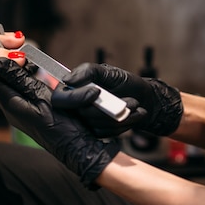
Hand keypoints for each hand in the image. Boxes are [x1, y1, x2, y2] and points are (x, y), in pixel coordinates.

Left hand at [0, 58, 119, 187]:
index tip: (9, 49)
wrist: (77, 148)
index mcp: (11, 105)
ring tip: (33, 66)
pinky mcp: (31, 115)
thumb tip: (1, 63)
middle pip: (1, 82)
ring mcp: (21, 113)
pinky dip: (28, 83)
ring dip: (20, 74)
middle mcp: (12, 110)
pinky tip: (40, 78)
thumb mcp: (43, 97)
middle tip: (22, 56)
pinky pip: (23, 94)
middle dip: (8, 67)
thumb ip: (21, 79)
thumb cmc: (63, 126)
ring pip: (12, 87)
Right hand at [62, 63, 182, 136]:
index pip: (61, 99)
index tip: (96, 92)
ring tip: (135, 105)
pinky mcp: (98, 132)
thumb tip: (67, 80)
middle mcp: (77, 107)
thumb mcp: (107, 72)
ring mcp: (87, 122)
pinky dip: (124, 124)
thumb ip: (87, 72)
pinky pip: (107, 133)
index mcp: (74, 90)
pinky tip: (135, 115)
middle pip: (82, 114)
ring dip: (120, 116)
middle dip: (107, 108)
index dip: (77, 98)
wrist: (143, 97)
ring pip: (96, 125)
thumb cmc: (124, 81)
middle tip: (130, 100)